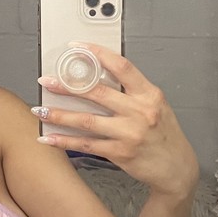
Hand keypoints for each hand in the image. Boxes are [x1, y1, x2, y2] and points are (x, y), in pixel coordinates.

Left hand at [36, 42, 199, 197]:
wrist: (177, 169)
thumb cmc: (165, 136)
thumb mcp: (157, 106)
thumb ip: (133, 92)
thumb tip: (100, 76)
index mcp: (149, 94)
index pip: (122, 66)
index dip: (97, 53)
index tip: (77, 47)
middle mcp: (140, 112)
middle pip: (97, 92)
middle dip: (67, 85)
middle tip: (47, 81)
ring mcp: (129, 133)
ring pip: (87, 120)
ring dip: (60, 114)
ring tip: (40, 109)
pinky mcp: (120, 153)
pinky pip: (87, 144)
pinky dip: (65, 141)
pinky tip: (50, 137)